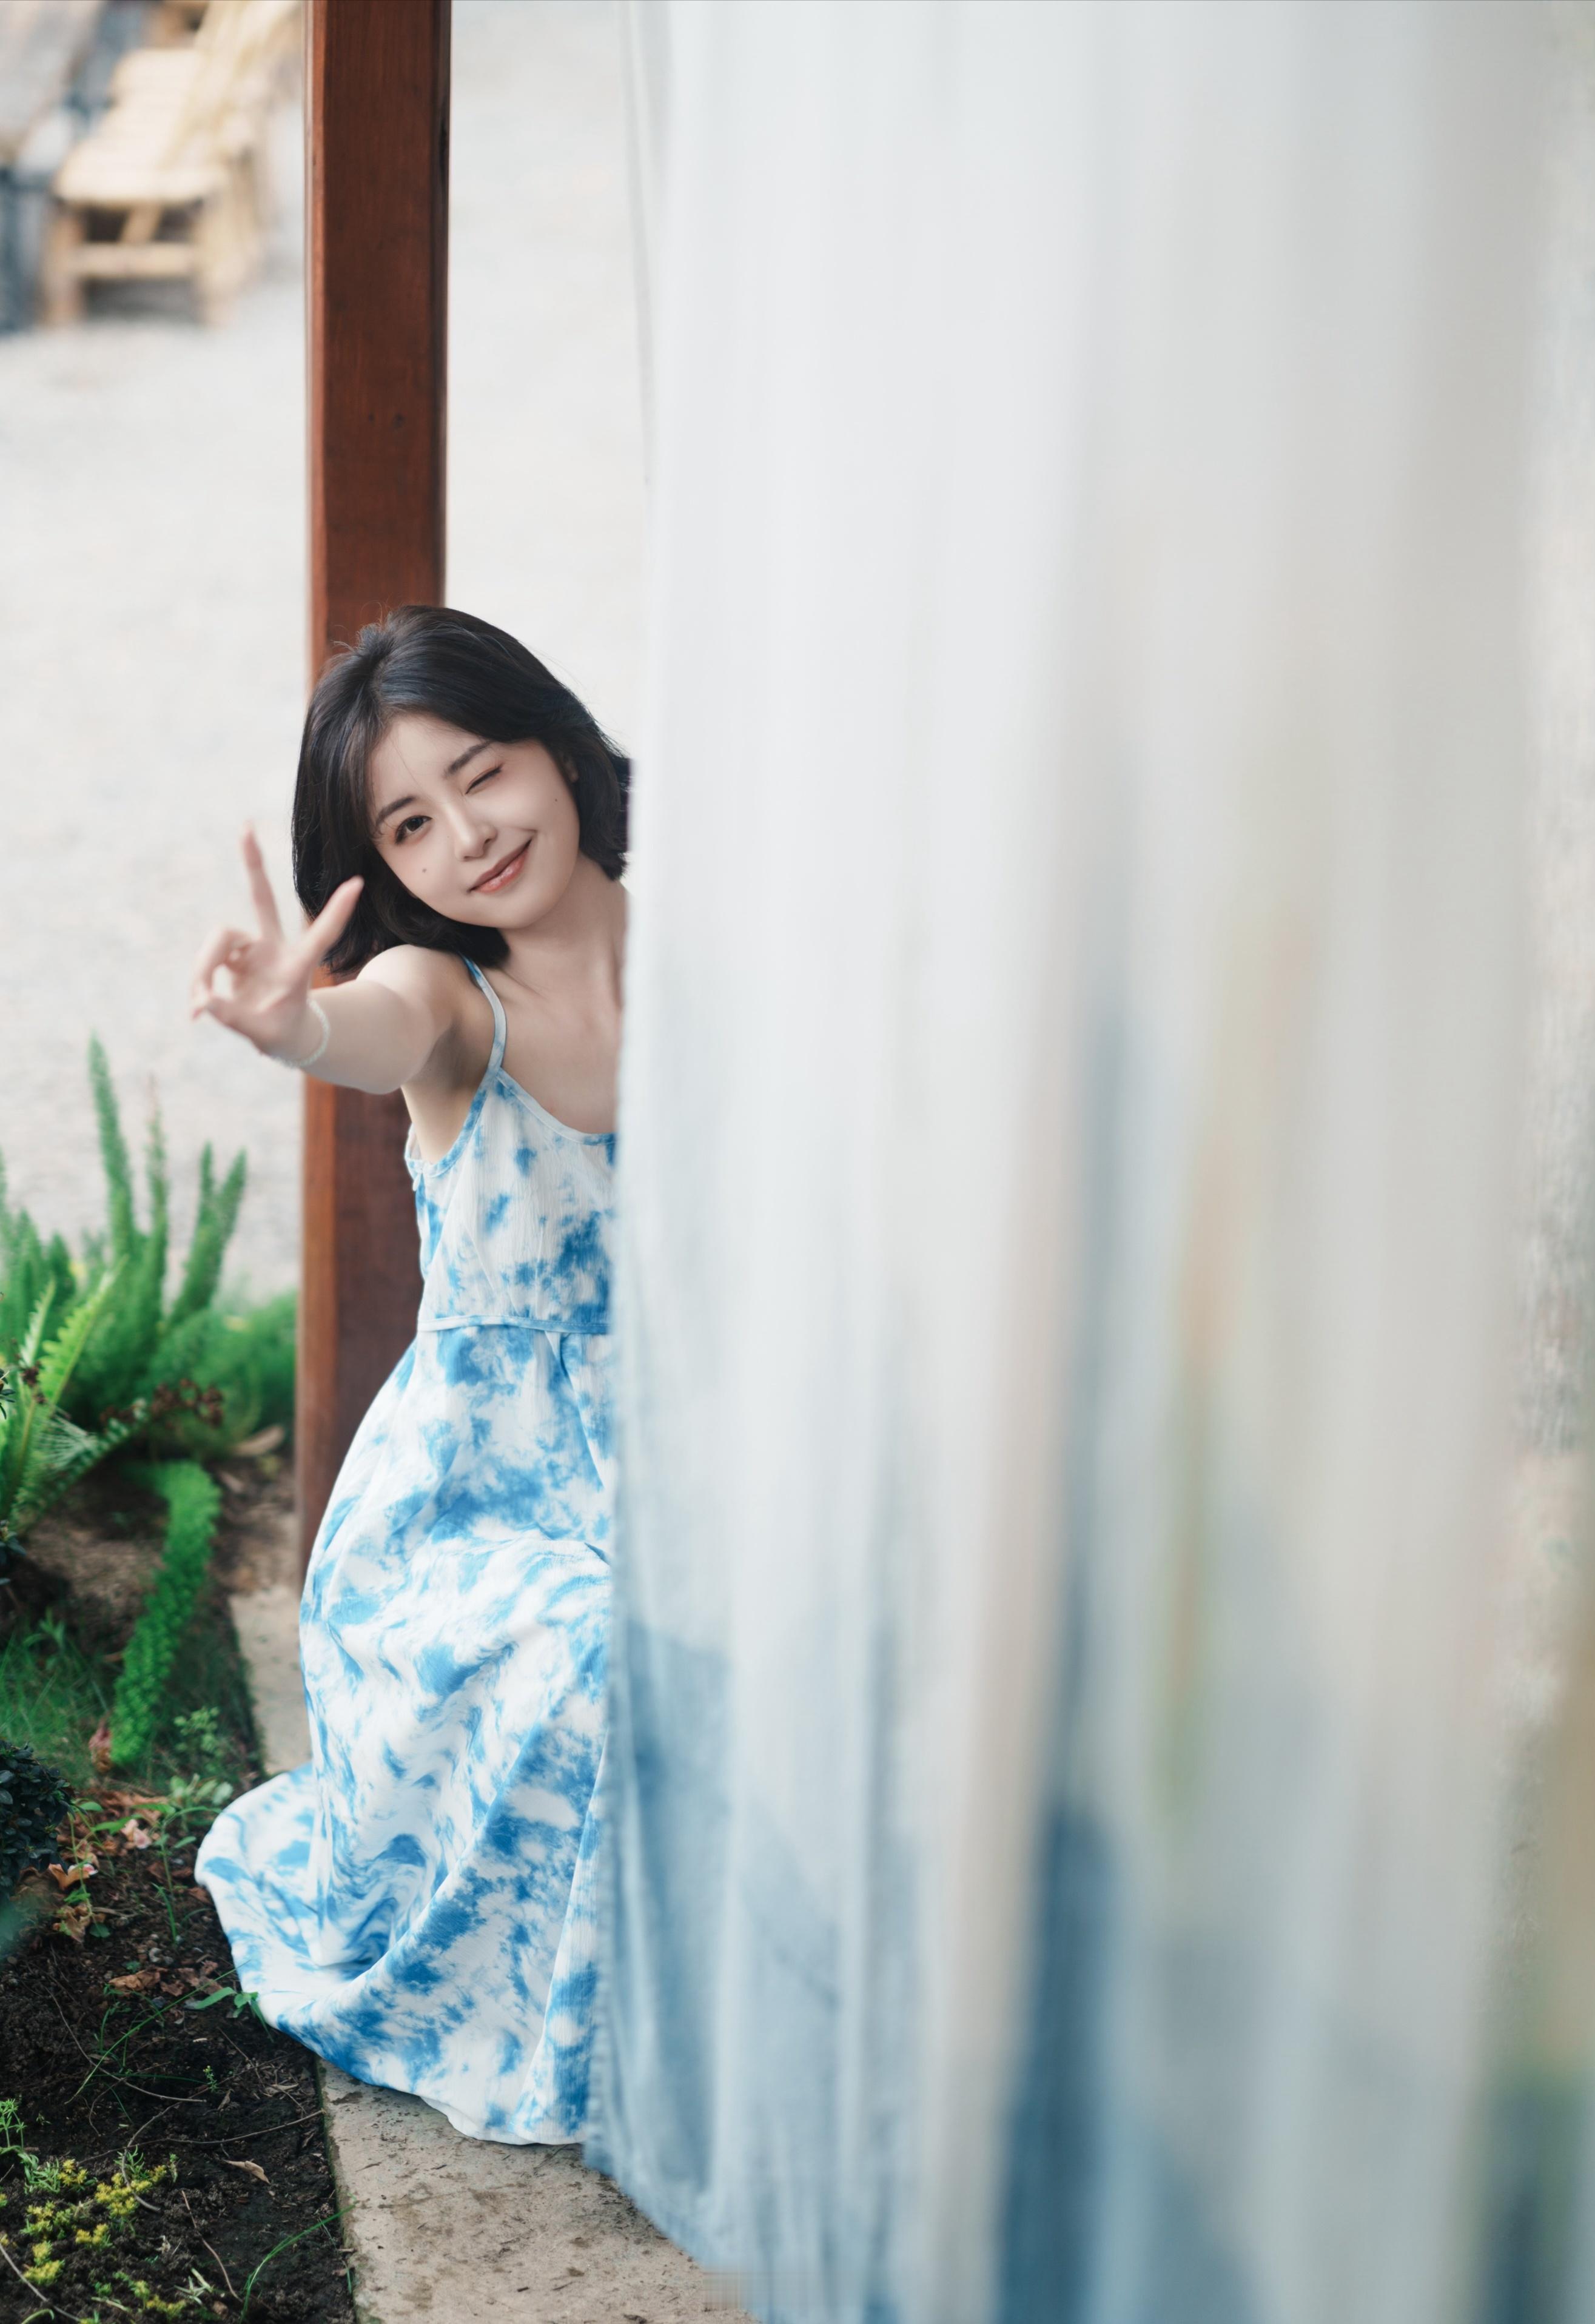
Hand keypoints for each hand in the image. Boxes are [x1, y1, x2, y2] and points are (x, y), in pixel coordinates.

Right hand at [190, 829, 362, 1058]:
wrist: (283, 1033)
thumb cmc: (282, 1033)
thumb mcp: (262, 1034)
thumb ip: (232, 1017)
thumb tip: (202, 1001)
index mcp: (297, 967)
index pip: (320, 935)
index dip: (336, 913)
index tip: (357, 884)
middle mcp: (274, 949)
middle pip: (262, 900)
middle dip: (253, 865)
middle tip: (245, 826)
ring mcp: (252, 950)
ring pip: (218, 941)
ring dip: (203, 969)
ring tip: (199, 1008)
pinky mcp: (233, 957)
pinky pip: (207, 962)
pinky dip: (199, 984)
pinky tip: (197, 1013)